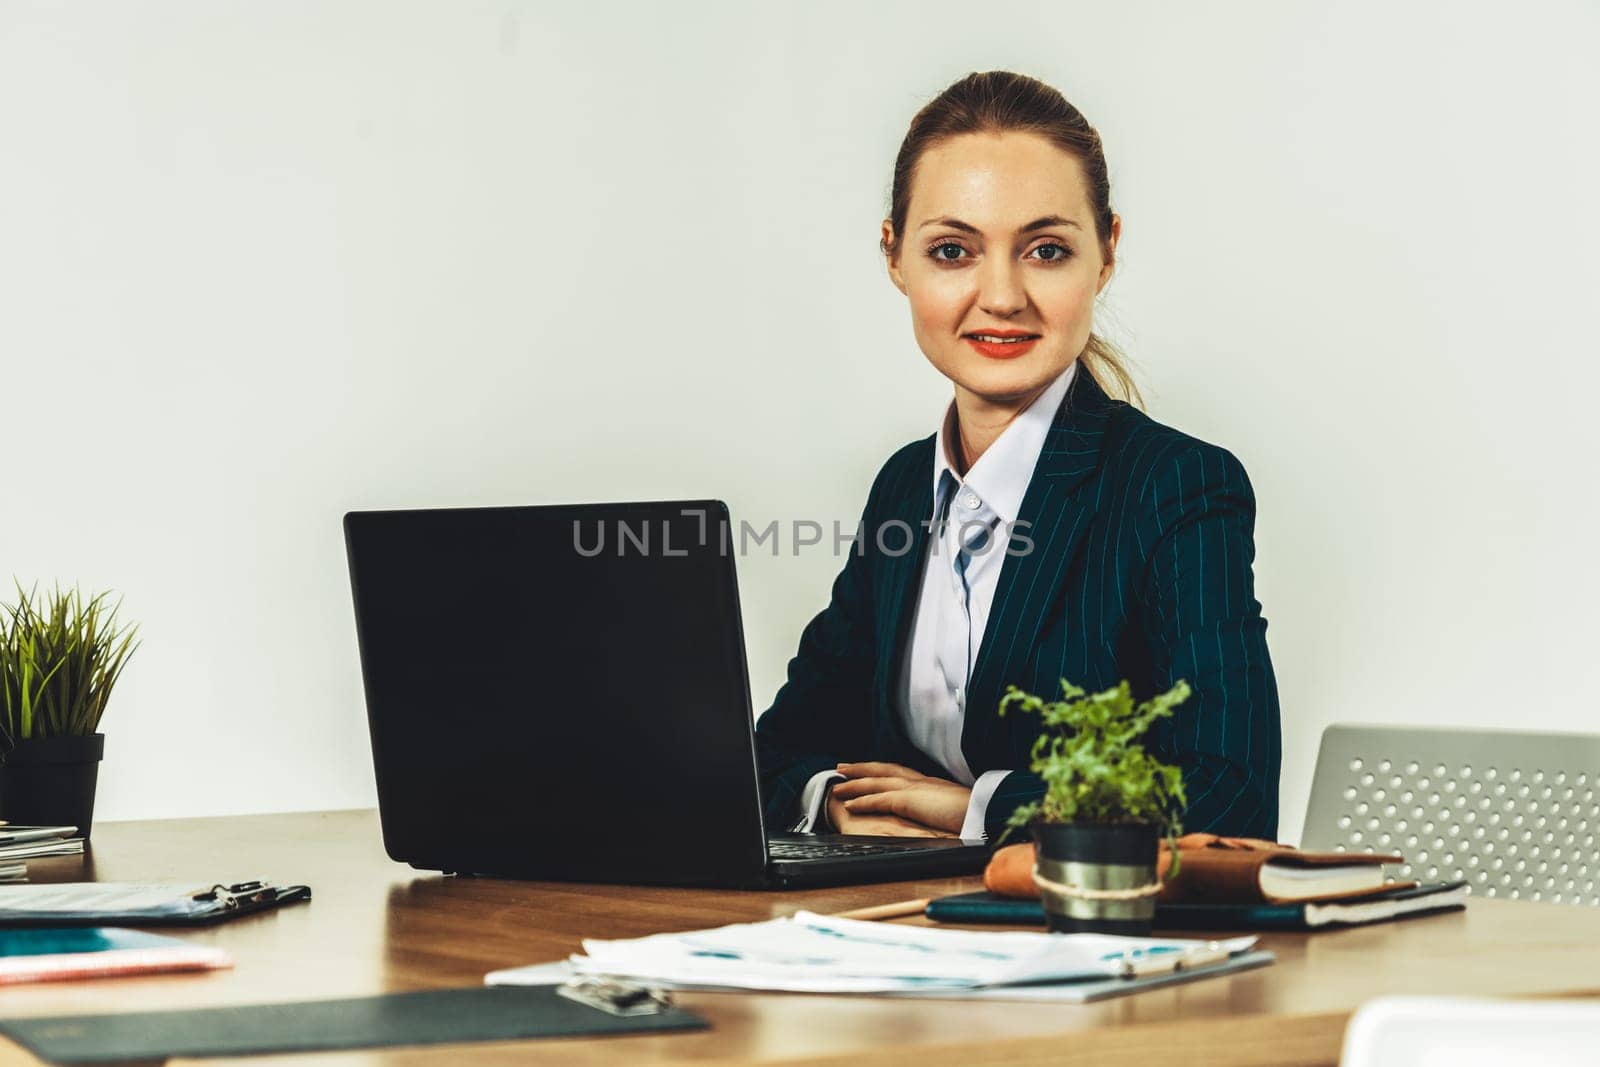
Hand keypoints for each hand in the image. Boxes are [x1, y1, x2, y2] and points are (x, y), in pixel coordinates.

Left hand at [830, 761, 972, 835]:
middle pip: (885, 770)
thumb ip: (944, 810)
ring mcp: (917, 788)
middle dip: (862, 768)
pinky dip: (864, 800)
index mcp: (933, 784)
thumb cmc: (980, 815)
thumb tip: (940, 817)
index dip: (882, 771)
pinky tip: (851, 804)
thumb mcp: (958, 811)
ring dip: (856, 783)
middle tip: (842, 768)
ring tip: (838, 786)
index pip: (901, 773)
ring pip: (877, 781)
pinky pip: (881, 798)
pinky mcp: (912, 800)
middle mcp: (922, 781)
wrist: (990, 813)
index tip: (868, 770)